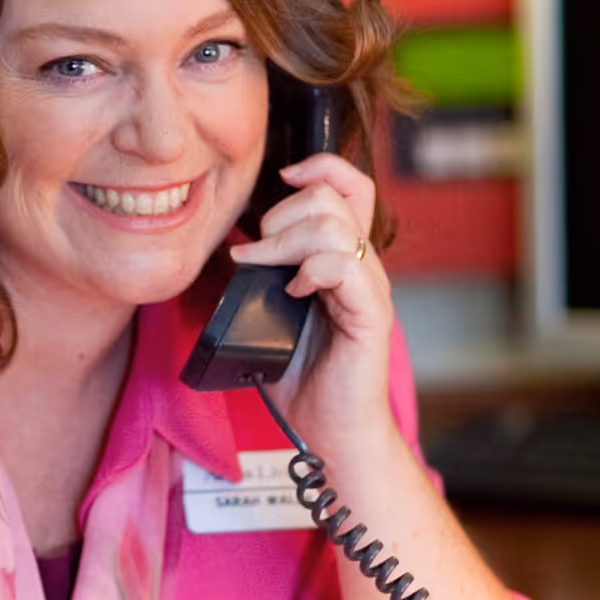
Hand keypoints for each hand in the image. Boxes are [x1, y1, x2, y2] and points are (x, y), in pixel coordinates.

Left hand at [229, 151, 395, 451]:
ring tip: (264, 267)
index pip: (350, 187)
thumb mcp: (269, 314)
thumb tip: (228, 245)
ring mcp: (369, 289)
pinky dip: (312, 270)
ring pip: (336, 226)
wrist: (331, 432)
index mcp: (343, 260)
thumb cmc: (302, 378)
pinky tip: (294, 292)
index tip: (281, 180)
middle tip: (256, 250)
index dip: (320, 167)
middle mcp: (362, 267)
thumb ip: (260, 278)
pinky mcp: (371, 315)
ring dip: (287, 239)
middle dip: (284, 211)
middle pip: (334, 197)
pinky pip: (345, 267)